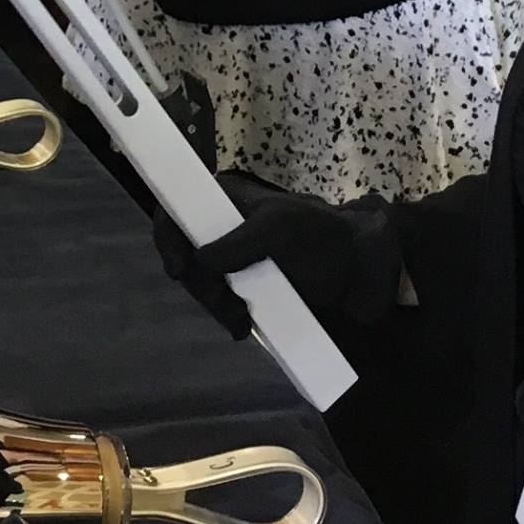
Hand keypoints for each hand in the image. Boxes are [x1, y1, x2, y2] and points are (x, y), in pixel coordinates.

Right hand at [153, 172, 401, 336]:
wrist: (355, 268)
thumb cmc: (320, 236)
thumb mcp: (281, 230)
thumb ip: (240, 242)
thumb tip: (199, 260)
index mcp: (224, 197)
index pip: (176, 205)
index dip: (168, 235)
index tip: (179, 270)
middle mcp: (220, 224)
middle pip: (183, 254)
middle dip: (200, 285)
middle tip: (226, 304)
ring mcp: (229, 256)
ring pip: (200, 283)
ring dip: (216, 306)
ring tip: (242, 322)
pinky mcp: (241, 284)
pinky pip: (219, 301)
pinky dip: (226, 316)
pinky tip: (243, 326)